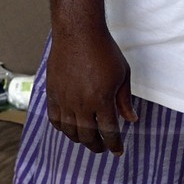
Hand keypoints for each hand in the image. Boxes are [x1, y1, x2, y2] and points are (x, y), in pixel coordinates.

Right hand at [43, 29, 138, 154]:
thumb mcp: (123, 74)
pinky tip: (69, 128)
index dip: (114, 145)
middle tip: (102, 148)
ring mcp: (65, 99)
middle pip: (88, 136)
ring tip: (86, 139)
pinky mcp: (52, 93)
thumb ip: (125, 99)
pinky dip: (62, 128)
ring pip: (70, 131)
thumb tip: (131, 119)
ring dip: (80, 139)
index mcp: (102, 100)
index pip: (109, 132)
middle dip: (97, 146)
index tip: (117, 151)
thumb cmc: (104, 50)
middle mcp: (82, 104)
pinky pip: (54, 119)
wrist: (78, 33)